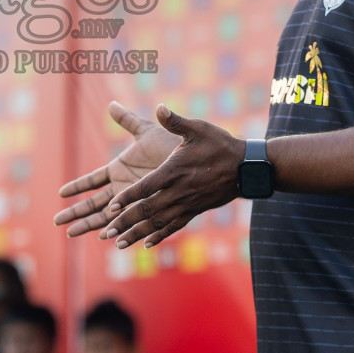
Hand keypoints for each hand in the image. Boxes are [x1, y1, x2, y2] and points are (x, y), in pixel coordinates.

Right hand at [55, 102, 180, 236]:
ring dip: (89, 225)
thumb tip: (111, 104)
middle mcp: (123, 187)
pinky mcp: (148, 207)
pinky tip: (104, 237)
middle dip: (75, 212)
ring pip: (106, 216)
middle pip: (93, 203)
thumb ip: (127, 120)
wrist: (195, 158)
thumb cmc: (171, 143)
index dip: (77, 186)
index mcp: (119, 169)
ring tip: (70, 234)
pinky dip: (116, 228)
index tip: (61, 193)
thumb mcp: (146, 131)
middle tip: (56, 222)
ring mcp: (134, 199)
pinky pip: (129, 220)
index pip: (92, 180)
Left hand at [96, 105, 244, 248]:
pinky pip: (174, 227)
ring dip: (137, 233)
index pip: (146, 188)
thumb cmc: (220, 145)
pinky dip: (159, 236)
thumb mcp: (197, 128)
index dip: (128, 198)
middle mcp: (179, 192)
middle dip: (126, 222)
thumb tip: (160, 107)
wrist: (246, 167)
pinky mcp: (194, 210)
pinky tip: (146, 244)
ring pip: (158, 223)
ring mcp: (187, 204)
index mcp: (174, 171)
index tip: (110, 207)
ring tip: (118, 244)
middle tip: (107, 233)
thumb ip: (175, 122)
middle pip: (148, 210)